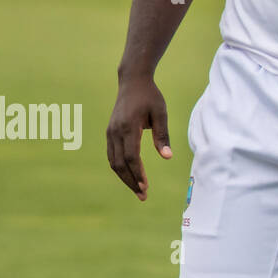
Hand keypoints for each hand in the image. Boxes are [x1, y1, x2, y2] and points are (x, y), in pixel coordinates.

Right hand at [106, 75, 171, 200]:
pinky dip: (120, 168)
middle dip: (131, 181)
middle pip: (120, 164)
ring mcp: (110, 133)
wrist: (132, 81)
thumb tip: (167, 157)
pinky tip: (130, 175)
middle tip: (143, 195)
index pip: (132, 157)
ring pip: (114, 162)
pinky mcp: (110, 133)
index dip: (138, 174)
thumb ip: (162, 135)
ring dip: (124, 177)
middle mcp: (115, 132)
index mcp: (128, 127)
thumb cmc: (150, 96)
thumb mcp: (161, 113)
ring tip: (138, 189)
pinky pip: (112, 155)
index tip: (146, 187)